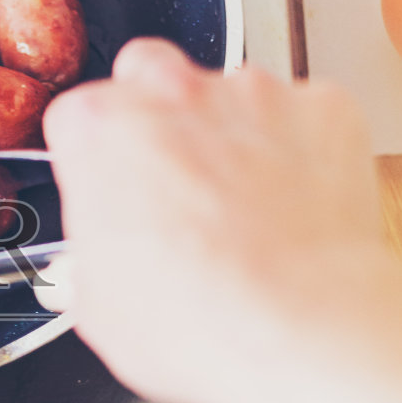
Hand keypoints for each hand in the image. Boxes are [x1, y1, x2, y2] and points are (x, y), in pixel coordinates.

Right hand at [38, 40, 401, 402]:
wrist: (302, 329)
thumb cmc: (199, 319)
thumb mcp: (97, 305)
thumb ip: (90, 257)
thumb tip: (99, 265)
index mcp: (99, 129)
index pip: (80, 117)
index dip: (96, 158)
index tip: (112, 189)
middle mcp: (172, 92)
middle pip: (150, 74)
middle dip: (158, 116)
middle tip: (175, 180)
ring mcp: (252, 94)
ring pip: (234, 96)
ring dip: (234, 136)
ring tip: (248, 208)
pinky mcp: (321, 108)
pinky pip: (305, 116)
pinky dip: (302, 148)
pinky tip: (296, 204)